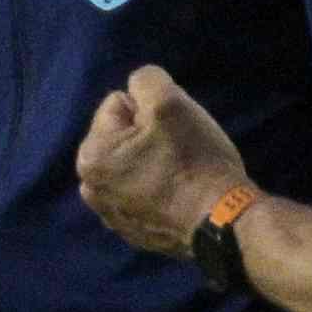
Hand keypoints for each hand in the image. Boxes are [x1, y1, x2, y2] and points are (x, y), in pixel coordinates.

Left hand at [75, 64, 249, 256]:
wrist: (222, 220)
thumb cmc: (193, 159)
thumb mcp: (169, 103)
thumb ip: (145, 80)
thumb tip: (136, 87)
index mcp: (90, 156)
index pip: (119, 105)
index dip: (150, 110)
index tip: (171, 130)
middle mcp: (90, 188)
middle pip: (123, 137)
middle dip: (147, 136)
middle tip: (179, 150)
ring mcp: (110, 214)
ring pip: (134, 165)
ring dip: (152, 162)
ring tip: (180, 173)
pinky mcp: (134, 232)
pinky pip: (143, 193)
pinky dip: (158, 190)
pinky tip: (179, 195)